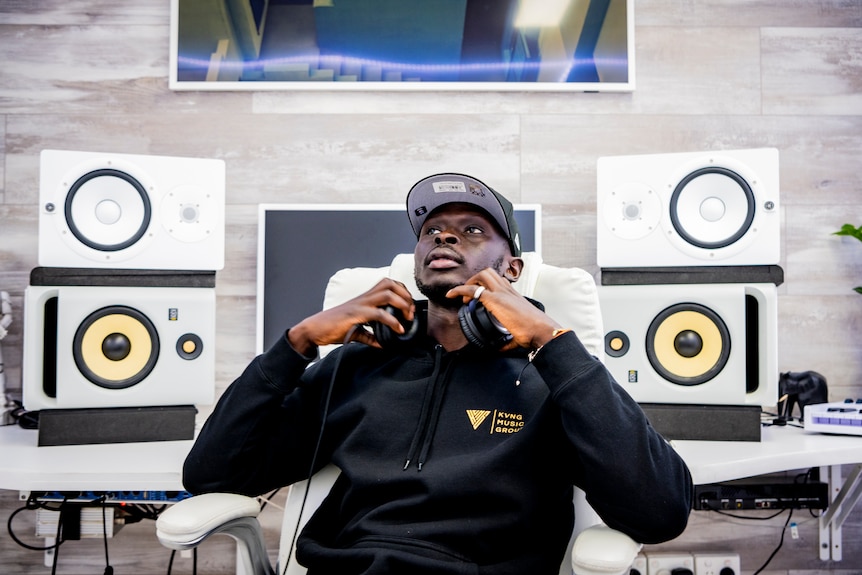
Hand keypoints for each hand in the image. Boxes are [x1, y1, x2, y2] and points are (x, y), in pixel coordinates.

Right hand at [288, 278, 415, 354]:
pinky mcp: (356, 314)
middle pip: (390, 284)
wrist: (315, 329)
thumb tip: (382, 344)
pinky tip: (398, 330)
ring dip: (402, 304)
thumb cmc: (333, 328)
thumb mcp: (356, 331)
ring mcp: (360, 304)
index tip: (408, 308)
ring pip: (387, 293)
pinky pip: (379, 314)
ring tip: (407, 318)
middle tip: (410, 313)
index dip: (402, 292)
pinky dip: (392, 321)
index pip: (388, 284)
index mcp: (365, 298)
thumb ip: (370, 336)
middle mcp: (364, 298)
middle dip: (405, 296)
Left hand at [445, 269, 561, 351]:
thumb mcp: (518, 332)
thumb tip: (500, 347)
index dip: (485, 285)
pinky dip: (459, 290)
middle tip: (468, 296)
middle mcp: (507, 290)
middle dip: (475, 280)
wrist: (541, 330)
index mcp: (513, 295)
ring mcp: (501, 293)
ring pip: (482, 275)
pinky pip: (473, 289)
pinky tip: (452, 295)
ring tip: (463, 297)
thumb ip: (508, 339)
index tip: (476, 296)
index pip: (498, 281)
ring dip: (469, 283)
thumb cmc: (534, 331)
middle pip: (489, 273)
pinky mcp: (495, 299)